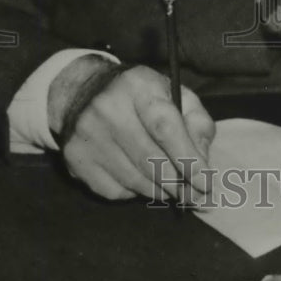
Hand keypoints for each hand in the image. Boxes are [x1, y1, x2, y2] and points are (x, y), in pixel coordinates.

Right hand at [49, 58, 214, 202]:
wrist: (81, 91)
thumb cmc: (140, 96)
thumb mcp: (173, 94)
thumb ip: (197, 123)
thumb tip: (203, 163)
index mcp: (138, 86)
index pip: (165, 127)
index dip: (188, 159)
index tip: (205, 183)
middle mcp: (108, 108)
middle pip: (152, 161)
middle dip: (179, 183)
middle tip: (195, 194)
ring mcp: (88, 135)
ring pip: (136, 181)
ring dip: (160, 190)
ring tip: (170, 184)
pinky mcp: (76, 158)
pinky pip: (116, 191)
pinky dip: (135, 192)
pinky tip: (139, 177)